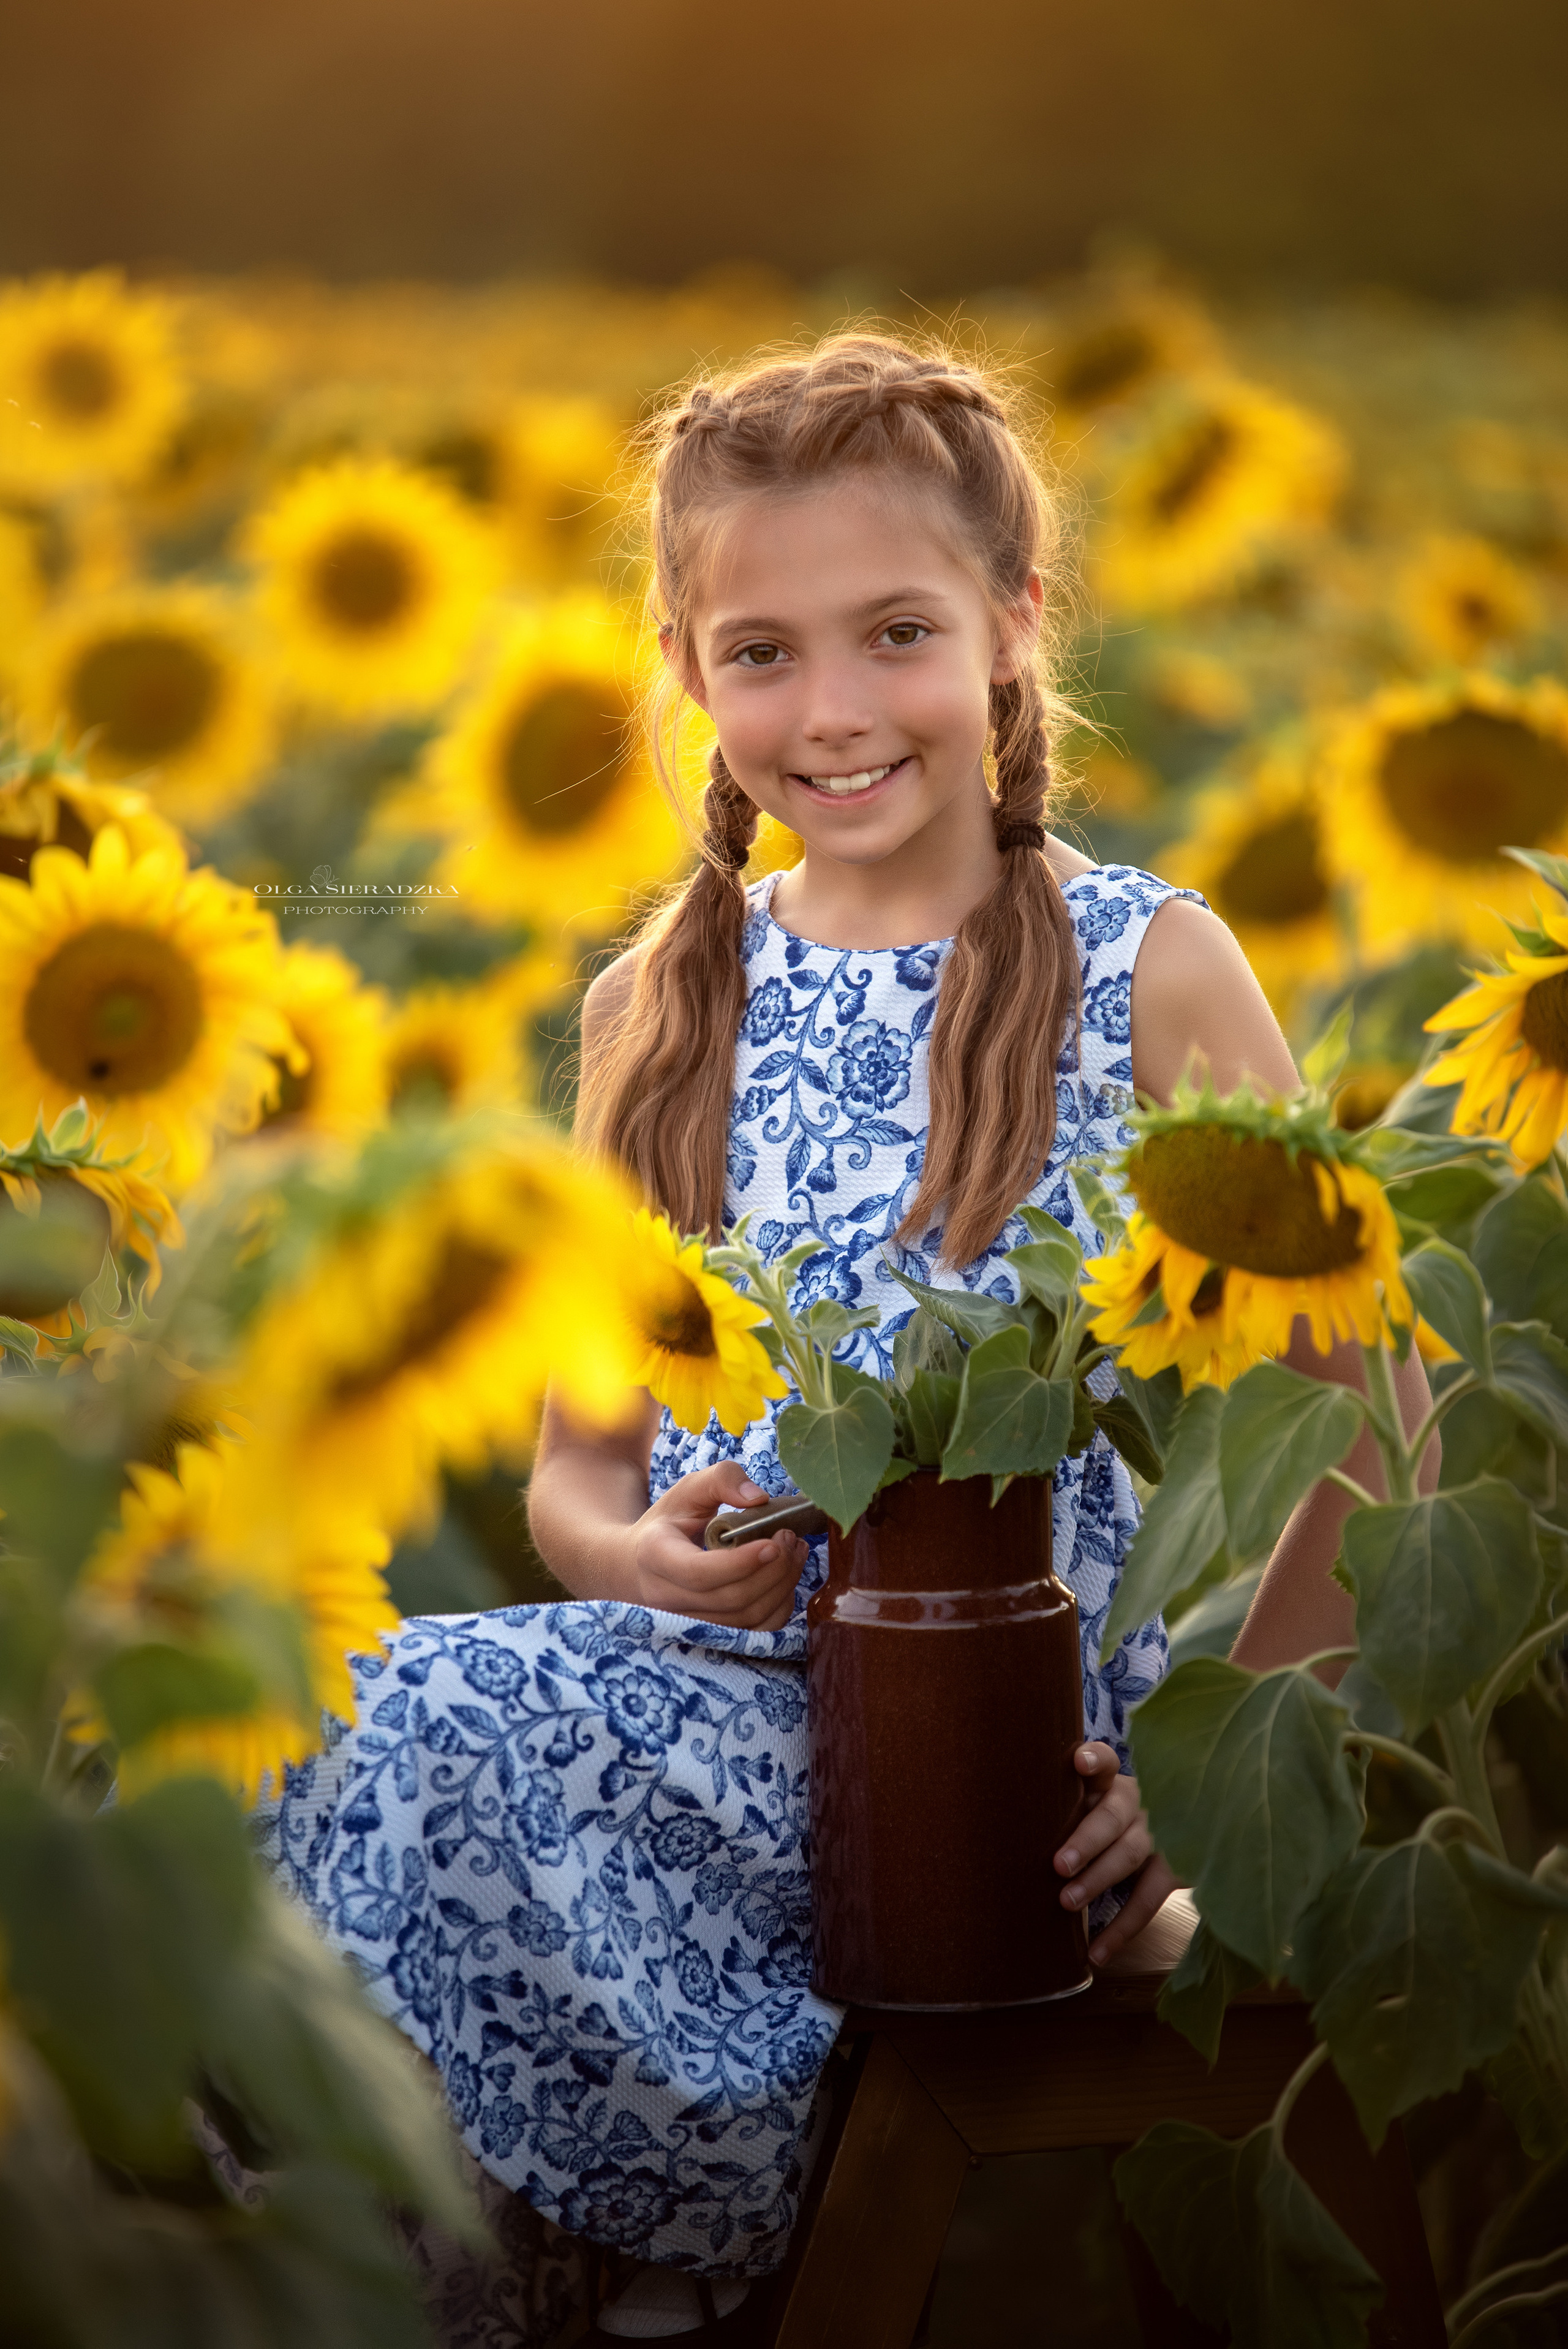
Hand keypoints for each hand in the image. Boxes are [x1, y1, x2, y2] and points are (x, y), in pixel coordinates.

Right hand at [628, 1461, 806, 1631]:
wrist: (641, 1564)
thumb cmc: (670, 1522)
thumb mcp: (689, 1489)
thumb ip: (722, 1480)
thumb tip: (758, 1499)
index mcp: (657, 1556)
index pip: (699, 1573)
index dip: (741, 1563)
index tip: (773, 1542)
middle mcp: (668, 1598)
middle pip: (731, 1599)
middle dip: (773, 1570)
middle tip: (791, 1538)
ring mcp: (689, 1622)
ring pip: (747, 1619)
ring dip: (782, 1586)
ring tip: (795, 1552)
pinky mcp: (711, 1633)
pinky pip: (755, 1630)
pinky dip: (780, 1606)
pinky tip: (786, 1577)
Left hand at [1053, 1742, 1178, 1965]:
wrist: (1174, 1835)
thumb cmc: (1102, 1825)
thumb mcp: (1087, 1808)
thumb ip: (1059, 1810)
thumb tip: (998, 1840)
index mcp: (1110, 1783)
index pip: (1105, 1763)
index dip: (1095, 1759)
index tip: (1079, 1761)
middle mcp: (1137, 1803)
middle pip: (1113, 1816)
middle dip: (1086, 1840)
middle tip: (1059, 1864)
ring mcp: (1159, 1835)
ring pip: (1130, 1853)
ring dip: (1099, 1879)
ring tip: (1067, 1901)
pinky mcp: (1174, 1869)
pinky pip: (1147, 1900)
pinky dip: (1121, 1929)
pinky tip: (1096, 1954)